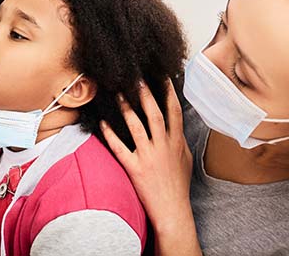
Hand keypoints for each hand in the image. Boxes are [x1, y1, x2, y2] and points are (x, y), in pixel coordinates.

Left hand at [101, 79, 200, 255]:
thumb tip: (175, 125)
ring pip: (136, 127)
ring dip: (127, 109)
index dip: (169, 93)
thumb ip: (179, 141)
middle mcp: (163, 147)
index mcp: (177, 143)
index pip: (174, 112)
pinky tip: (103, 123)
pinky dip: (110, 134)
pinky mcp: (134, 168)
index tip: (163, 76)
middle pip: (155, 114)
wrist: (172, 211)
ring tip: (118, 93)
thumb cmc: (178, 186)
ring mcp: (148, 157)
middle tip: (136, 77)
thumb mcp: (185, 160)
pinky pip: (120, 148)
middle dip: (146, 94)